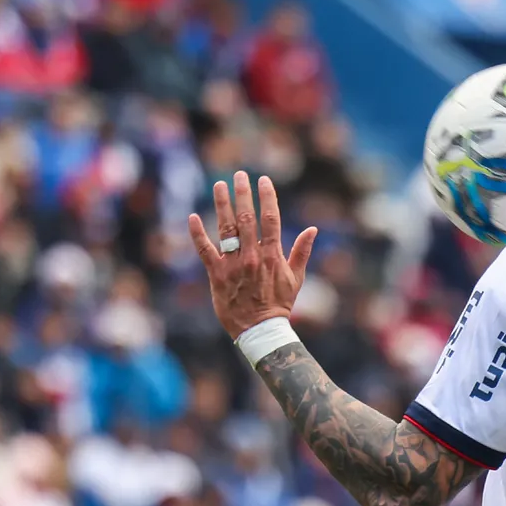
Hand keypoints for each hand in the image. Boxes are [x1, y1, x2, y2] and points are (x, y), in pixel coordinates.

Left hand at [188, 170, 317, 340]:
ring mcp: (233, 266)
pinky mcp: (216, 276)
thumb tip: (312, 229)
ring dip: (222, 205)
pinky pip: (205, 251)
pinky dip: (197, 234)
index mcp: (272, 255)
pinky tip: (192, 217)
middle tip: (239, 175)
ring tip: (219, 186)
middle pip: (246, 218)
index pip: (270, 218)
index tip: (263, 180)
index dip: (267, 197)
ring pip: (226, 229)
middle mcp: (252, 257)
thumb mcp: (295, 278)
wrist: (260, 330)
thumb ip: (301, 252)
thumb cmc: (279, 304)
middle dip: (242, 194)